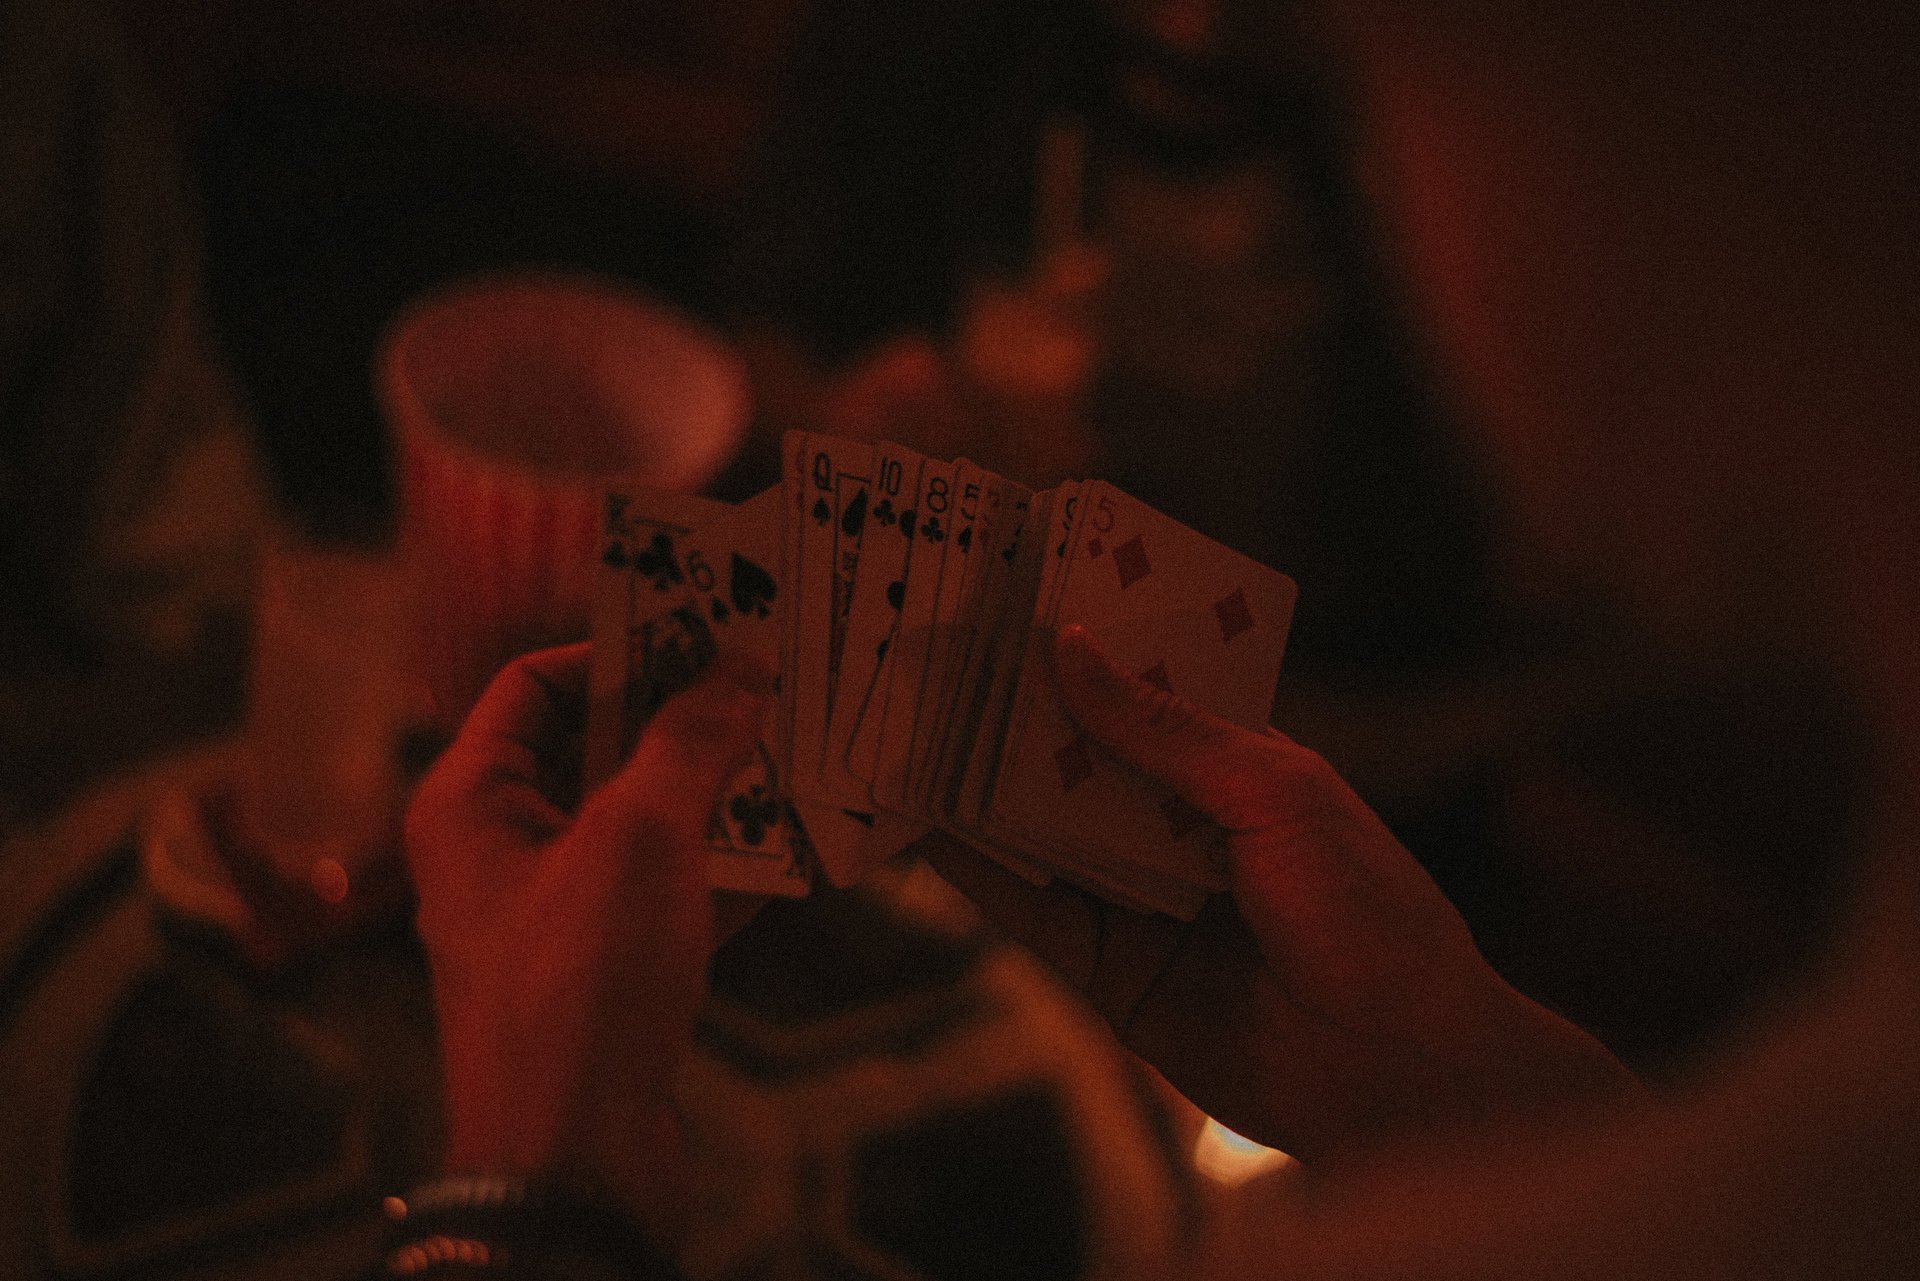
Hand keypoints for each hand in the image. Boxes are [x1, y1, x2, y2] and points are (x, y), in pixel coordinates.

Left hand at [403, 643, 767, 1231]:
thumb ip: (690, 742)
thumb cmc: (580, 987)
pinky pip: (670, 895)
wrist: (575, 1164)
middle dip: (684, 723)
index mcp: (471, 803)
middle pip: (596, 751)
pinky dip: (727, 873)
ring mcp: (555, 916)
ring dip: (717, 797)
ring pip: (642, 825)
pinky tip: (801, 856)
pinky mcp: (607, 973)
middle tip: (770, 687)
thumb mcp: (642, 838)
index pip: (535, 683)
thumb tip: (739, 666)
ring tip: (799, 759)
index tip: (708, 635)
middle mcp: (501, 851)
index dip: (620, 651)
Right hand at [921, 626, 1636, 1167]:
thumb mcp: (1273, 791)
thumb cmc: (1367, 912)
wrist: (1396, 1073)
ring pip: (1039, 829)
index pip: (1143, 695)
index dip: (1082, 650)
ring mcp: (1137, 898)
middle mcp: (1178, 828)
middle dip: (1010, 711)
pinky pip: (1026, 910)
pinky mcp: (1104, 970)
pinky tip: (917, 825)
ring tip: (897, 723)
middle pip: (1076, 757)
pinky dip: (971, 870)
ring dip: (974, 784)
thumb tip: (1071, 647)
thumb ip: (1163, 730)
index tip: (1010, 597)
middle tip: (929, 651)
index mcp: (1237, 769)